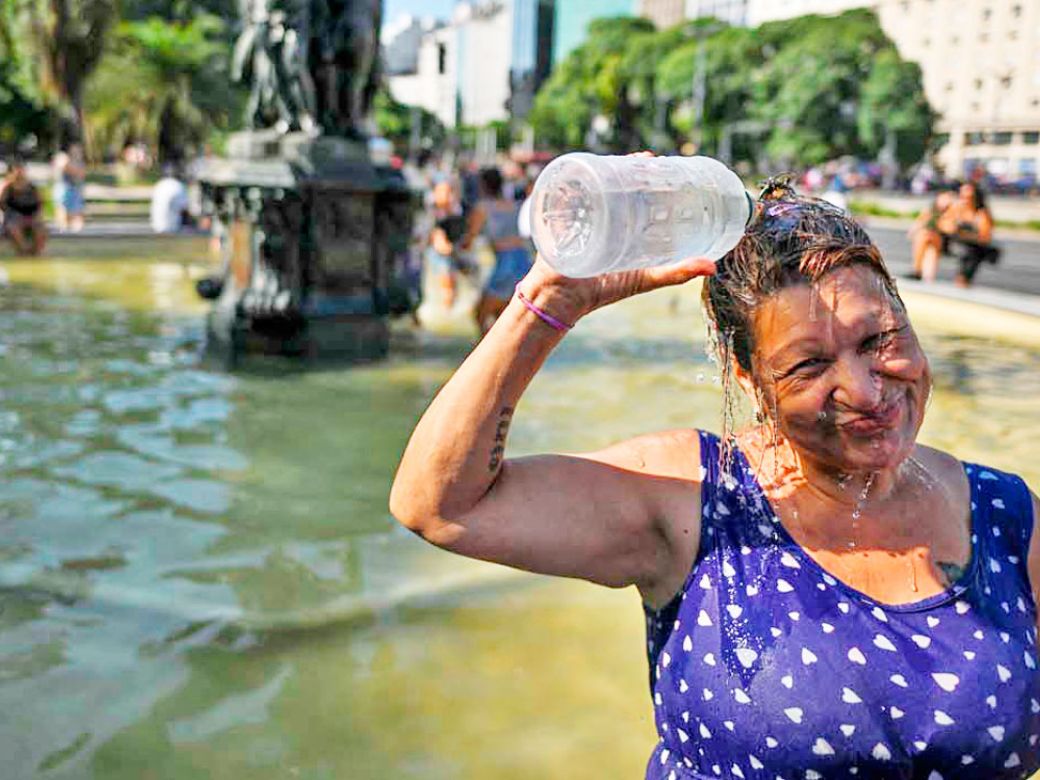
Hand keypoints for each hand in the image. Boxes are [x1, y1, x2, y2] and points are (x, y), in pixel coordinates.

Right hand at [516, 148, 715, 324]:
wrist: (562, 299)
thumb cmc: (602, 290)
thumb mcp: (645, 278)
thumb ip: (677, 273)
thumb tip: (713, 267)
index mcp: (620, 224)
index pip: (634, 192)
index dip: (647, 176)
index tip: (663, 164)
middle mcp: (602, 214)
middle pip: (616, 181)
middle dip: (631, 166)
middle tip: (649, 159)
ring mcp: (581, 212)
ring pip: (597, 181)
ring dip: (611, 166)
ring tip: (630, 161)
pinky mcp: (562, 214)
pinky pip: (570, 188)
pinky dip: (581, 175)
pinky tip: (595, 165)